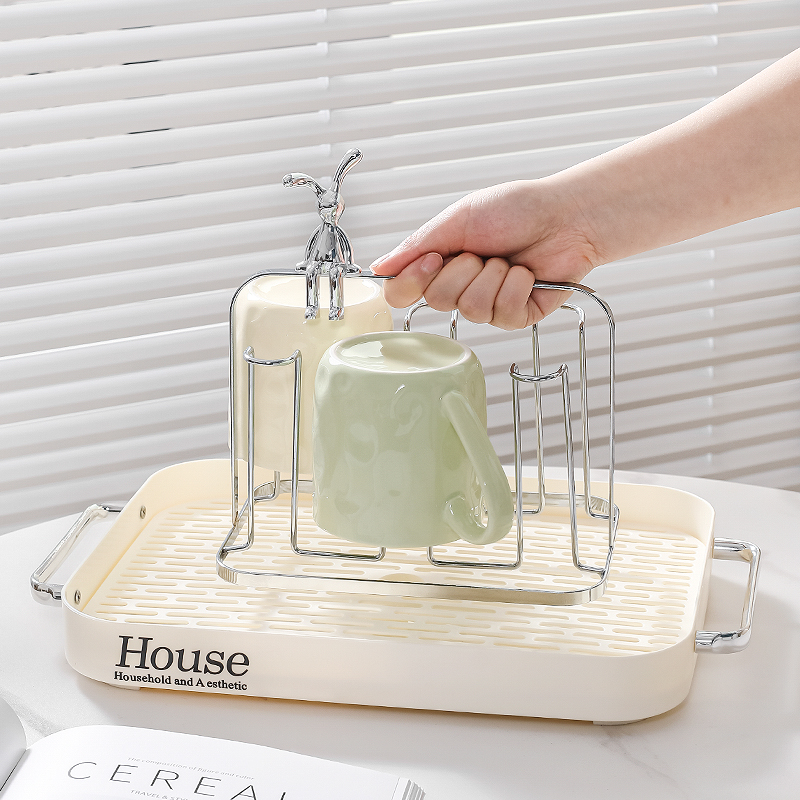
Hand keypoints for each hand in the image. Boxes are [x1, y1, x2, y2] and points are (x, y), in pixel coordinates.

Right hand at [370, 179, 602, 328]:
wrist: (565, 215)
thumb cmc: (516, 210)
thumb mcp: (458, 219)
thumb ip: (417, 245)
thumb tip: (379, 268)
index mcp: (440, 265)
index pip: (402, 293)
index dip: (412, 281)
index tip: (434, 258)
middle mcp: (460, 289)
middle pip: (436, 300)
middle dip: (462, 270)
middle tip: (482, 251)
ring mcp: (488, 306)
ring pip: (470, 309)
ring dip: (492, 276)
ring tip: (507, 260)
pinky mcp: (516, 318)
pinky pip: (501, 314)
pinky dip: (515, 286)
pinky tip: (526, 274)